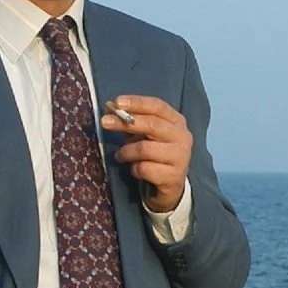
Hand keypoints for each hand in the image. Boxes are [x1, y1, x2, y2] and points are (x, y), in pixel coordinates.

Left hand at [100, 95, 191, 212]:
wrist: (171, 185)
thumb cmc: (155, 154)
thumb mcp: (144, 135)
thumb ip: (130, 121)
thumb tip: (109, 106)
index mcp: (177, 121)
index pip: (158, 106)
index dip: (137, 103)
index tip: (117, 102)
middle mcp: (182, 137)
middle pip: (152, 125)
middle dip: (125, 122)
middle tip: (104, 122)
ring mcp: (181, 157)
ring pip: (145, 149)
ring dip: (126, 152)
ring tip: (120, 156)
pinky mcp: (174, 176)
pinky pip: (144, 169)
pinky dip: (134, 169)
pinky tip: (135, 170)